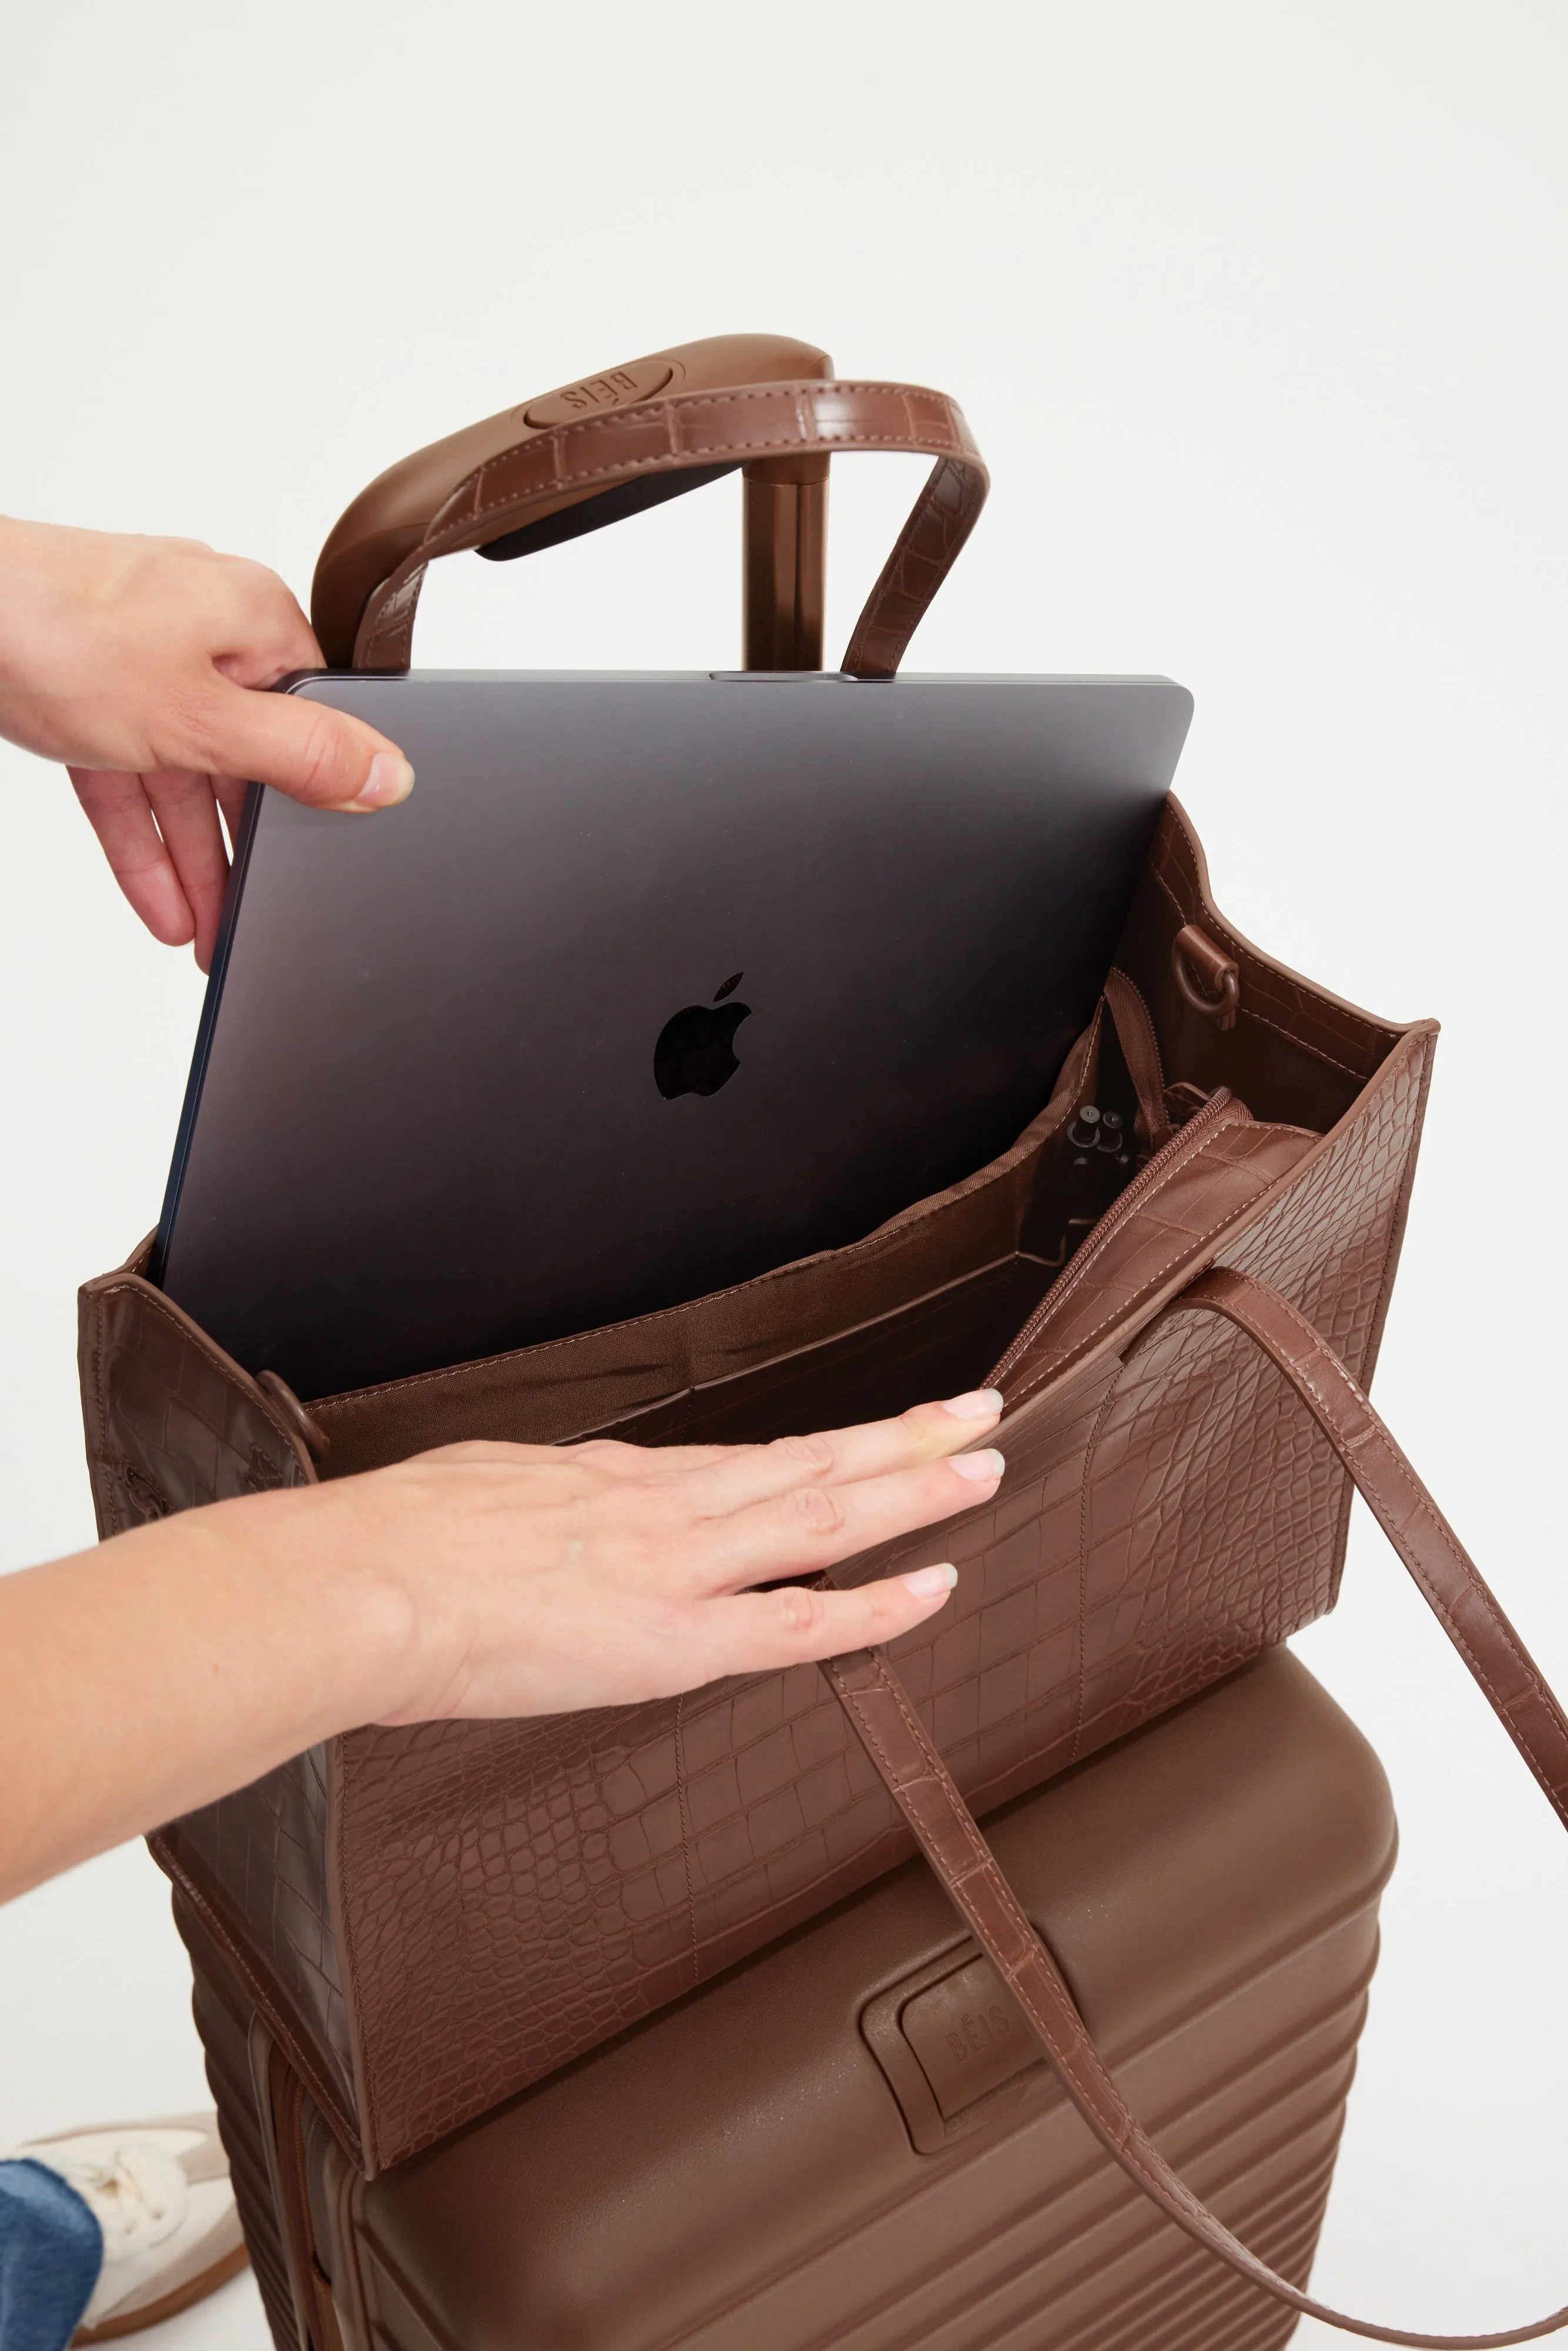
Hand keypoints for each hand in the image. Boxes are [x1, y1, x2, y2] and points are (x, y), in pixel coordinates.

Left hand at [0, 516, 412, 969]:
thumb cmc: (54, 627)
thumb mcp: (201, 715)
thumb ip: (301, 754)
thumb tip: (391, 774)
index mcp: (254, 619)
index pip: (311, 726)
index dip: (312, 806)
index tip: (311, 872)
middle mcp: (205, 629)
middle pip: (243, 763)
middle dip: (241, 854)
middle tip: (246, 927)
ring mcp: (141, 654)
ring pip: (182, 777)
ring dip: (190, 860)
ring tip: (202, 934)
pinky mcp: (87, 683)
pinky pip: (130, 773)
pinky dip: (140, 835)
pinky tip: (156, 897)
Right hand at [0, 1391, 1004, 1898]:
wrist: (362, 1584)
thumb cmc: (400, 1542)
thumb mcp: (491, 1491)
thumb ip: (552, 1505)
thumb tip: (564, 1511)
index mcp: (621, 1479)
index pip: (757, 1459)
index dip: (836, 1443)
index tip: (891, 1425)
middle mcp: (669, 1508)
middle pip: (815, 1465)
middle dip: (906, 1440)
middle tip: (981, 1413)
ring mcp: (680, 1567)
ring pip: (826, 1514)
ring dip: (914, 1489)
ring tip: (984, 1466)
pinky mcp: (673, 1639)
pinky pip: (799, 1620)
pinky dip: (874, 1603)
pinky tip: (932, 1587)